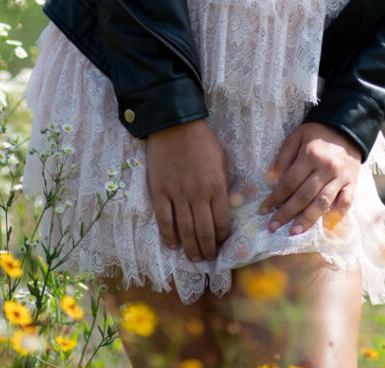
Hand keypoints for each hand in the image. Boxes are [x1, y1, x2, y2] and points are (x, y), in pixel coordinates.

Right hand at [146, 120, 230, 261]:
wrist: (174, 125)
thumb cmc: (202, 141)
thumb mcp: (221, 161)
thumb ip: (222, 185)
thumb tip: (224, 207)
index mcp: (216, 187)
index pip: (222, 222)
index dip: (222, 238)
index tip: (222, 245)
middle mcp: (198, 195)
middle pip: (204, 232)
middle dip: (208, 249)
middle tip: (208, 259)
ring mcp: (177, 195)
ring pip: (185, 230)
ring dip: (191, 248)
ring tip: (195, 258)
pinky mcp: (160, 192)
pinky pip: (165, 220)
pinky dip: (169, 236)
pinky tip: (173, 245)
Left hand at [258, 122, 363, 235]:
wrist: (348, 128)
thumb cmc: (318, 133)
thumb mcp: (296, 137)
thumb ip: (284, 158)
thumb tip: (271, 180)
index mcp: (310, 155)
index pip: (289, 182)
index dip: (275, 198)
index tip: (264, 210)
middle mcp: (326, 168)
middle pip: (304, 196)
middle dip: (287, 213)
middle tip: (273, 226)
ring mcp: (341, 177)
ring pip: (323, 203)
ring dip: (308, 219)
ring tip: (294, 231)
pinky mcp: (352, 183)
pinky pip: (346, 203)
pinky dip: (336, 216)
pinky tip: (325, 226)